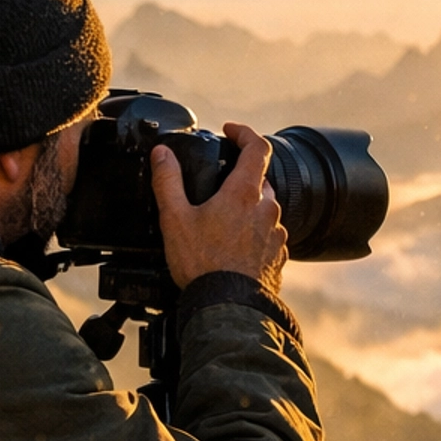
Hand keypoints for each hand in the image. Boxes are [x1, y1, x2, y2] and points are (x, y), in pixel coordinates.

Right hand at [150, 123, 288, 292]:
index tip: (230, 132)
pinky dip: (254, 236)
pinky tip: (234, 249)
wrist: (227, 308)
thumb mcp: (175, 219)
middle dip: (242, 179)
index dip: (244, 133)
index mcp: (244, 194)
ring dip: (249, 209)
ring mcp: (276, 235)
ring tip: (222, 225)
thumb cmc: (202, 265)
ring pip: (266, 210)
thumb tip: (162, 154)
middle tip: (219, 188)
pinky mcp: (278, 257)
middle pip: (261, 181)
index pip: (257, 147)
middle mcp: (267, 210)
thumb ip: (168, 181)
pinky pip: (269, 237)